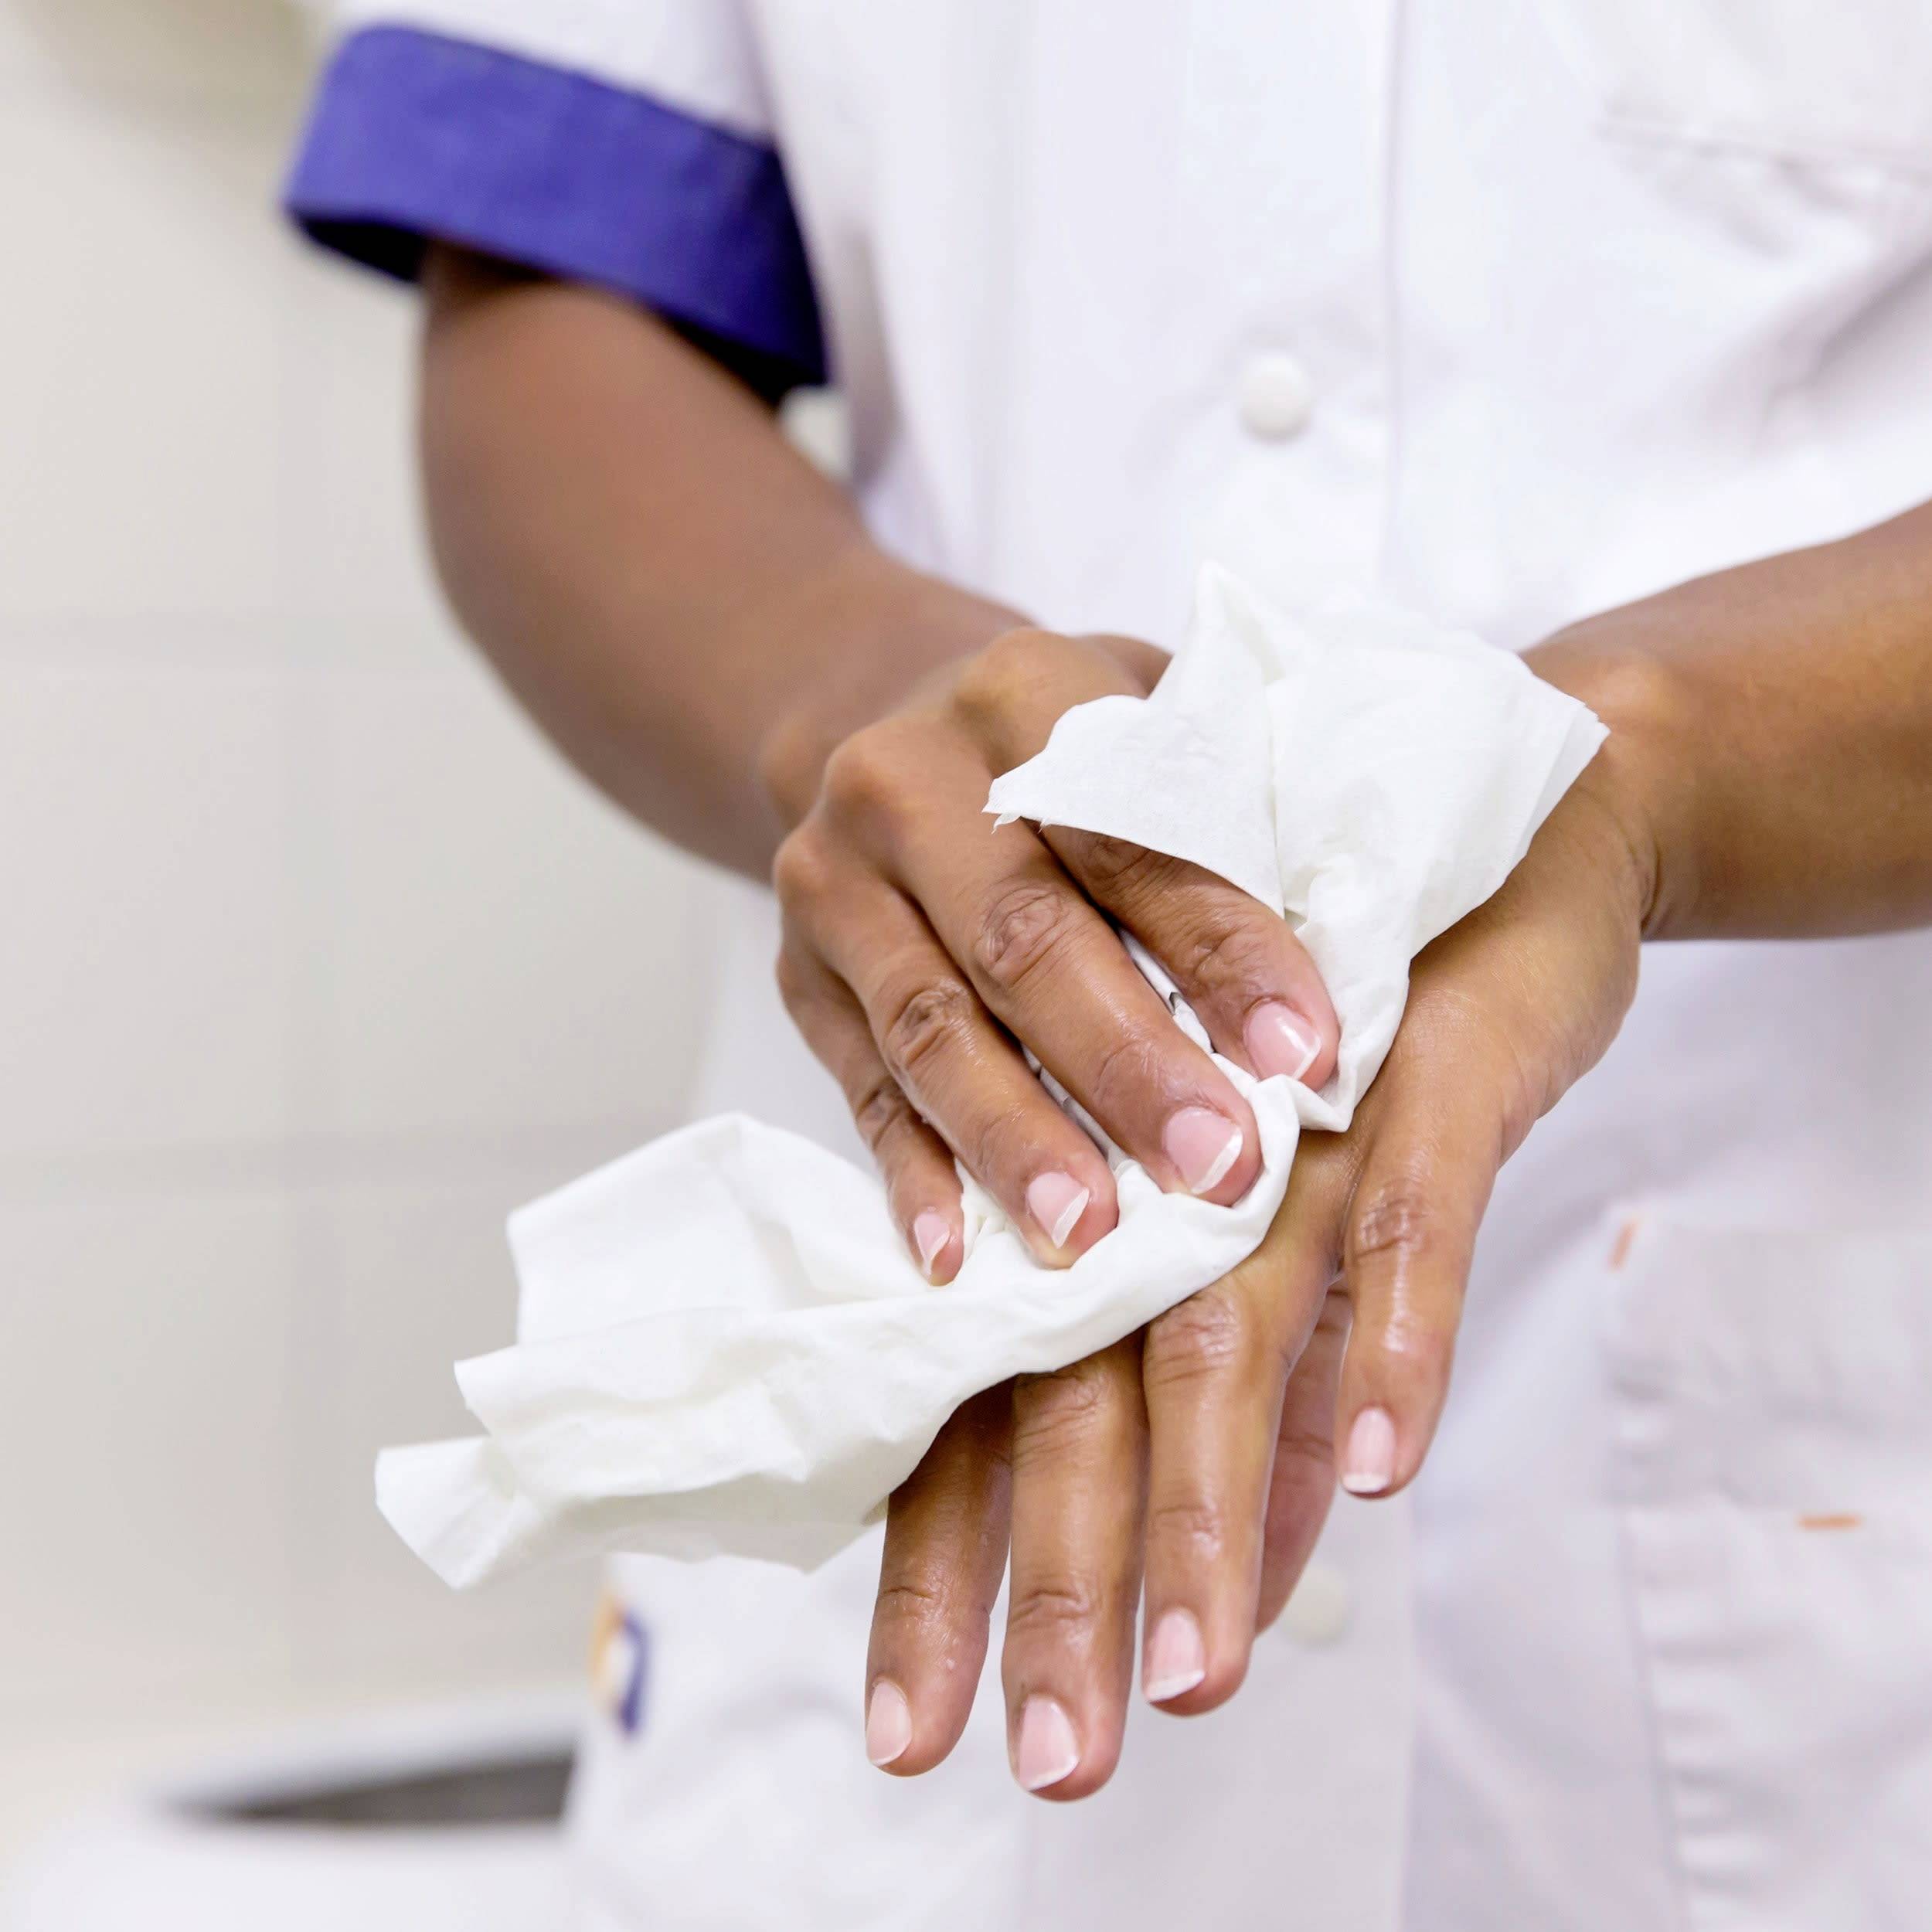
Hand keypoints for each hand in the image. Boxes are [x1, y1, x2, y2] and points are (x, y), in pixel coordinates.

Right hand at [773, 626, 1339, 1276]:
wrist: (873, 716)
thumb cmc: (1068, 745)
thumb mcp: (1148, 714)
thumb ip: (1229, 802)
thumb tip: (1362, 946)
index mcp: (1023, 695)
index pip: (1132, 833)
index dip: (1221, 948)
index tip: (1306, 1056)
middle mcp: (907, 783)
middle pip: (1020, 938)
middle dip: (1126, 1065)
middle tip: (1219, 1169)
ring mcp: (836, 885)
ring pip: (929, 1027)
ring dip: (1016, 1140)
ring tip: (1094, 1236)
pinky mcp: (801, 979)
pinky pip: (860, 1087)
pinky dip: (912, 1172)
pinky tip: (956, 1251)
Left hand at [859, 717, 1659, 1794]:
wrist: (1480, 844)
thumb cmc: (1342, 1055)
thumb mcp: (1271, 1237)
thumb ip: (1243, 1394)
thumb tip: (1231, 1575)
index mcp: (1098, 1227)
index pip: (992, 1417)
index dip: (948, 1571)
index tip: (912, 1732)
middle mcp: (1162, 1192)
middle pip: (1080, 1404)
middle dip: (1062, 1589)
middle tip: (1051, 1765)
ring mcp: (1285, 1136)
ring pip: (1223, 1336)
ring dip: (1211, 1513)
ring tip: (1193, 1673)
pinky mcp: (1414, 1080)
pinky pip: (1397, 1221)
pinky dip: (1386, 1342)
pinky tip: (1380, 1466)